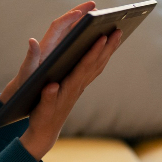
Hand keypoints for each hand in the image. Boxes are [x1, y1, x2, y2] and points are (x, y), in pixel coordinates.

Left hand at [0, 1, 95, 103]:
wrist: (24, 86)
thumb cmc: (26, 79)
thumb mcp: (27, 70)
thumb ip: (30, 56)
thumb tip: (32, 41)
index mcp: (46, 45)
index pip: (57, 26)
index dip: (68, 18)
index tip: (80, 12)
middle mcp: (52, 41)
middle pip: (67, 22)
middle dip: (80, 11)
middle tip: (94, 5)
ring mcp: (58, 44)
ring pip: (72, 28)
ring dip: (83, 19)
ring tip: (97, 14)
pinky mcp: (62, 49)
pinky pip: (74, 37)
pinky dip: (84, 31)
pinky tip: (95, 31)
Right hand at [19, 28, 121, 160]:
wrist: (47, 131)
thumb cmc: (42, 118)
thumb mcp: (42, 109)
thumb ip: (47, 98)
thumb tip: (52, 86)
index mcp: (70, 87)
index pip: (85, 66)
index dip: (94, 52)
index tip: (102, 38)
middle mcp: (79, 85)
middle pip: (97, 63)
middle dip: (108, 46)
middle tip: (118, 30)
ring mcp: (81, 86)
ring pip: (99, 65)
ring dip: (109, 50)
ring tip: (118, 34)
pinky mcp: (79, 87)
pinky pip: (95, 69)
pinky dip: (102, 57)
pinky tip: (106, 49)